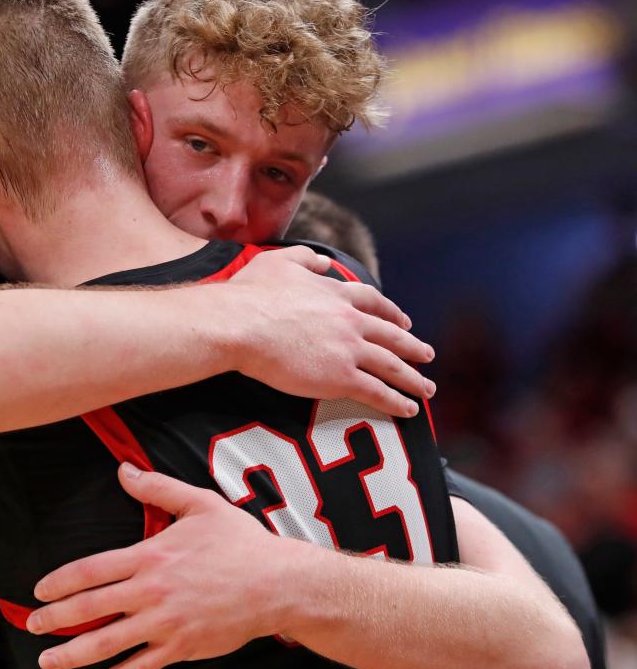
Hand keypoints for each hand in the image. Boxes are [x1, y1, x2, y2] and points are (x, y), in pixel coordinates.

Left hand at [27, 463, 300, 668]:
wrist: (277, 584)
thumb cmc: (239, 541)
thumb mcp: (200, 503)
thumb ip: (157, 488)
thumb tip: (123, 469)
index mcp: (151, 555)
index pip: (92, 569)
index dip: (60, 581)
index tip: (39, 590)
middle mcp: (151, 591)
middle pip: (91, 607)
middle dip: (55, 619)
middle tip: (31, 626)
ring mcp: (164, 623)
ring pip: (107, 643)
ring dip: (72, 654)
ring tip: (47, 661)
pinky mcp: (179, 648)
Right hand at [229, 245, 434, 416]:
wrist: (240, 324)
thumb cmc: (251, 294)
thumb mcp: (279, 262)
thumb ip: (306, 259)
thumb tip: (324, 263)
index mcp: (335, 294)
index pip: (373, 303)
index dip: (391, 313)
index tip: (403, 322)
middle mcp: (349, 320)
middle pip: (391, 335)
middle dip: (413, 347)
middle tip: (427, 355)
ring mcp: (348, 349)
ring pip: (392, 365)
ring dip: (413, 378)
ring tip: (426, 389)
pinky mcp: (340, 377)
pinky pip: (377, 391)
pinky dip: (396, 401)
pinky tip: (408, 409)